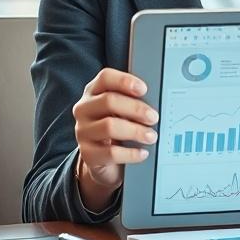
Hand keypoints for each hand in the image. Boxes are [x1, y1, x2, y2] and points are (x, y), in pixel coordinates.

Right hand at [73, 68, 157, 210]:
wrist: (104, 161)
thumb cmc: (118, 127)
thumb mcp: (123, 111)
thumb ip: (133, 101)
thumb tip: (156, 100)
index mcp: (94, 92)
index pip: (105, 78)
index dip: (124, 81)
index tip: (144, 89)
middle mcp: (84, 109)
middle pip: (109, 101)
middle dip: (135, 109)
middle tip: (154, 117)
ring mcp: (83, 131)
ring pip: (110, 126)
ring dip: (135, 131)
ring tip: (151, 136)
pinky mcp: (87, 154)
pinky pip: (111, 152)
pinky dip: (131, 153)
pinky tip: (143, 153)